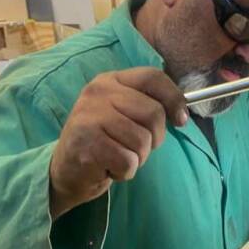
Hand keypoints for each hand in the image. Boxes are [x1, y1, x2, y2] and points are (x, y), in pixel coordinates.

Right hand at [50, 67, 187, 218]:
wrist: (67, 170)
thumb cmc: (104, 142)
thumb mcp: (124, 115)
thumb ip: (148, 106)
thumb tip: (182, 114)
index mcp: (110, 81)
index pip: (152, 77)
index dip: (174, 98)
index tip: (181, 120)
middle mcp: (98, 93)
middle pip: (154, 113)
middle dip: (154, 138)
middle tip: (135, 147)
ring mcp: (90, 117)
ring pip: (143, 140)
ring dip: (138, 158)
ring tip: (118, 156)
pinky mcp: (87, 145)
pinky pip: (128, 161)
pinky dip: (124, 172)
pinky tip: (108, 167)